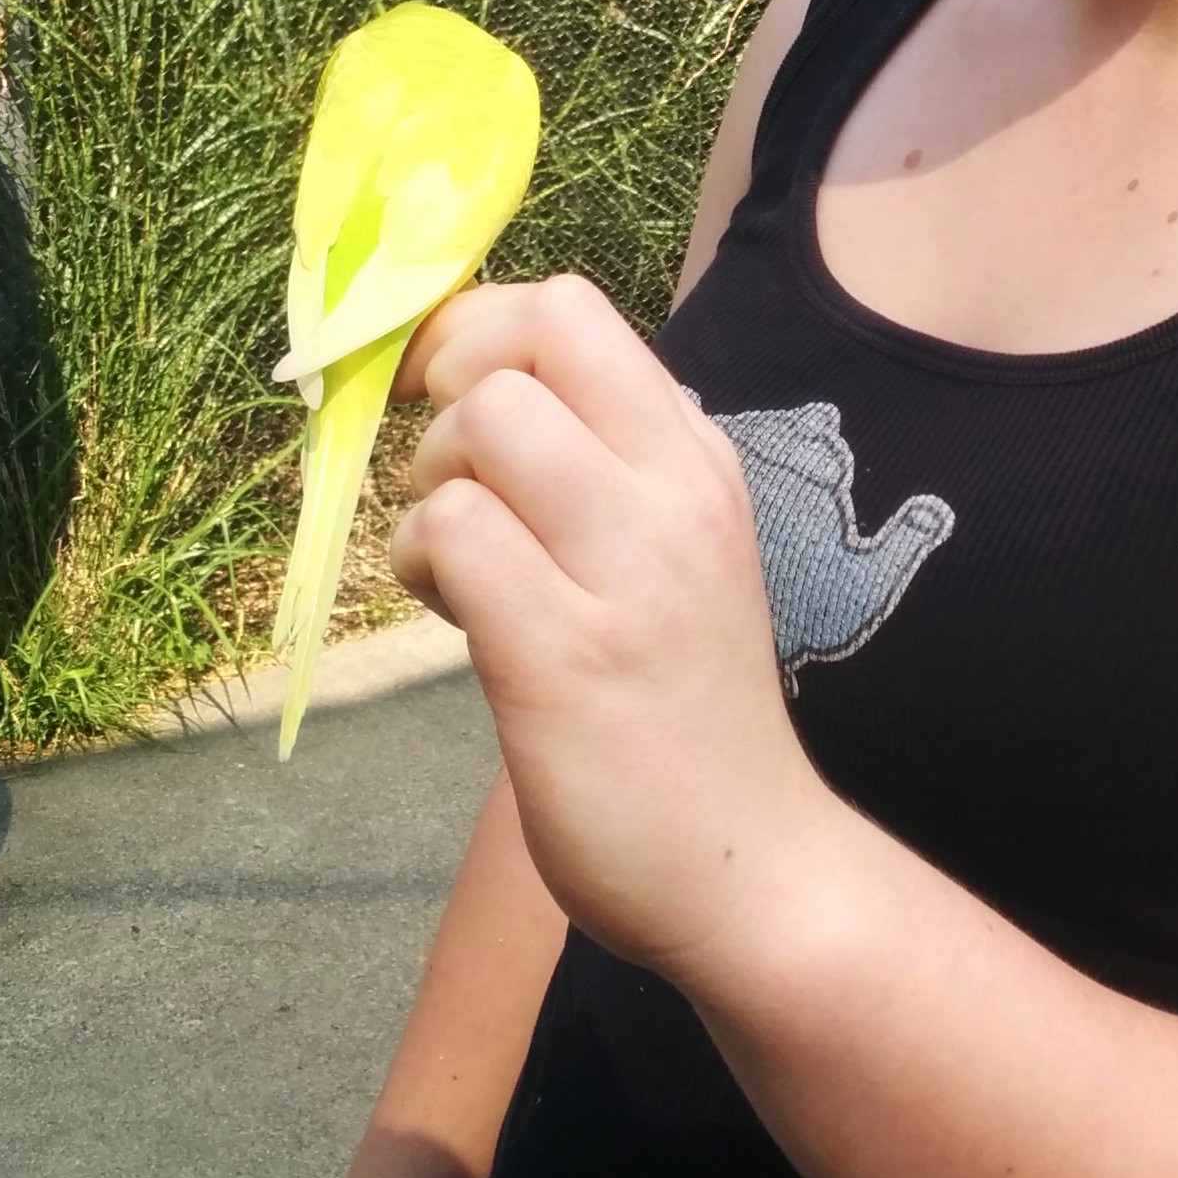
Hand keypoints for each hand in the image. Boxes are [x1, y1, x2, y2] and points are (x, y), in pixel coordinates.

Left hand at [391, 275, 832, 969]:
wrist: (753, 868)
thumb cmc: (690, 712)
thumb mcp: (673, 553)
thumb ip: (601, 471)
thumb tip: (478, 394)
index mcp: (696, 459)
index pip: (568, 309)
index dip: (477, 336)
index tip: (452, 405)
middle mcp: (673, 494)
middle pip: (514, 349)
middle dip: (448, 411)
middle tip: (464, 499)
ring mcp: (625, 573)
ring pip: (477, 430)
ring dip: (431, 494)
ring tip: (462, 572)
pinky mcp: (564, 655)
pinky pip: (453, 535)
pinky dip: (424, 568)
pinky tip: (461, 622)